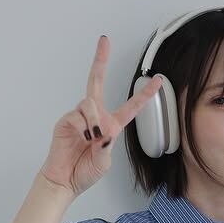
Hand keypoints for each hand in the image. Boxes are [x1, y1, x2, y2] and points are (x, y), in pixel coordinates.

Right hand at [39, 34, 163, 197]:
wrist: (65, 181)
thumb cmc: (84, 172)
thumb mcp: (104, 163)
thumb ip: (107, 147)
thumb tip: (103, 132)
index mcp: (111, 126)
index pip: (131, 106)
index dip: (145, 93)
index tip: (158, 79)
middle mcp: (96, 117)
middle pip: (97, 81)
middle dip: (100, 60)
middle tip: (104, 41)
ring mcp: (79, 117)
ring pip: (90, 103)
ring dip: (94, 120)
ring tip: (92, 137)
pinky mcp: (66, 121)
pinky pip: (77, 116)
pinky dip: (83, 128)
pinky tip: (82, 138)